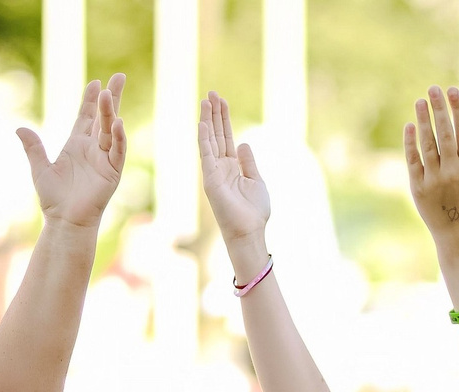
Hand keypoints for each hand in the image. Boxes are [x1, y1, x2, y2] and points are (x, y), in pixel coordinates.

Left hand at [21, 75, 126, 228]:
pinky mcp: (112, 172)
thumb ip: (33, 148)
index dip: (90, 100)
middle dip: (111, 97)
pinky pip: (118, 151)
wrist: (64, 221)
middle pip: (104, 117)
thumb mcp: (39, 169)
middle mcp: (93, 149)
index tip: (95, 82)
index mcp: (76, 146)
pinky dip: (119, 137)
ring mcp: (104, 160)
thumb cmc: (53, 199)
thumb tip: (19, 128)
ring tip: (109, 92)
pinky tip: (118, 122)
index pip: (86, 117)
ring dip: (110, 112)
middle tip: (119, 76)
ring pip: (110, 130)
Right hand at [198, 92, 270, 245]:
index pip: (226, 137)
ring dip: (207, 120)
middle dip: (214, 114)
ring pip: (209, 141)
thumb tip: (243, 143)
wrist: (249, 232)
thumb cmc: (254, 212)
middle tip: (212, 93)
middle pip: (216, 134)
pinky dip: (204, 139)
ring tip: (206, 100)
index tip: (222, 100)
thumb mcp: (256, 180)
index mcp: (232, 167)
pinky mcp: (210, 180)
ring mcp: (214, 173)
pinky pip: (206, 156)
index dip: (224, 119)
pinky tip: (203, 124)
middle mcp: (220, 167)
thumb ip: (248, 162)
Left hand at [405, 86, 458, 243]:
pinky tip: (410, 126)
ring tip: (420, 101)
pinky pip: (413, 161)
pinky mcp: (418, 187)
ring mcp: (434, 179)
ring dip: (424, 121)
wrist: (458, 234)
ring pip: (428, 144)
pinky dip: (411, 143)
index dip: (458, 109)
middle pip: (445, 133)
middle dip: (439, 109)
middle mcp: (452, 170)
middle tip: (433, 89)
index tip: (452, 91)